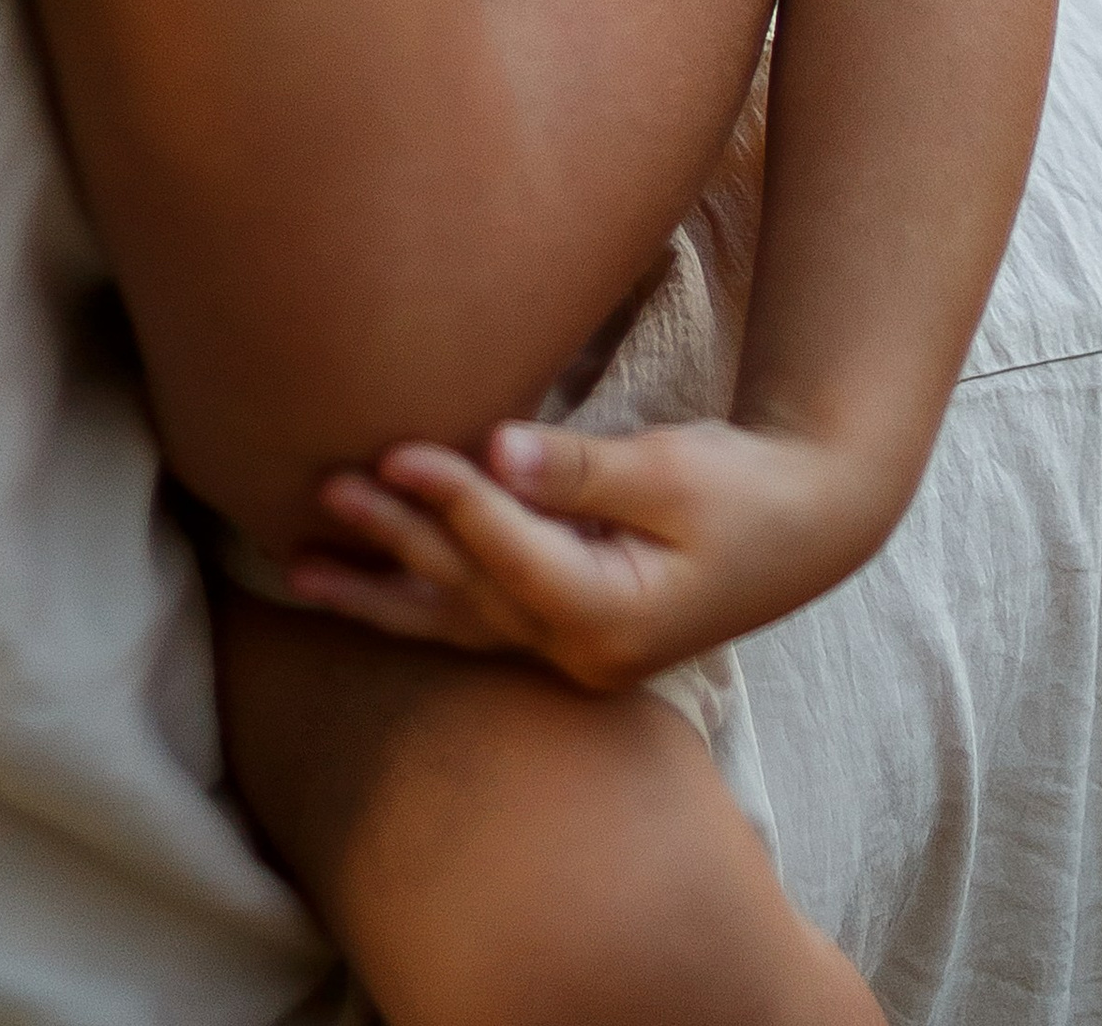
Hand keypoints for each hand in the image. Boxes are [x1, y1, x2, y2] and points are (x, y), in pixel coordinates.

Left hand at [284, 417, 889, 690]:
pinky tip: (365, 585)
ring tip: (298, 571)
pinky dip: (417, 601)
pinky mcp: (563, 629)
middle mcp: (582, 651)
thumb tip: (501, 453)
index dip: (450, 500)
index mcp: (614, 616)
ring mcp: (570, 651)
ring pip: (458, 622)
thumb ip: (580, 470)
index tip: (393, 449)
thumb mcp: (672, 469)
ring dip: (379, 592)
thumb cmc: (744, 489)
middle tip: (324, 491)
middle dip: (394, 542)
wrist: (803, 526)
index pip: (511, 556)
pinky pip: (475, 620)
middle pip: (469, 594)